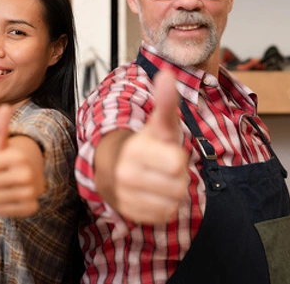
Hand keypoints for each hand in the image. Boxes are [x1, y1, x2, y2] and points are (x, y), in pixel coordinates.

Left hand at [0, 104, 45, 216]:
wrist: (35, 173)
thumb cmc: (11, 158)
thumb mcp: (3, 144)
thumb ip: (1, 127)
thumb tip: (5, 106)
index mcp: (18, 156)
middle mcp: (26, 174)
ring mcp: (30, 192)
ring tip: (2, 186)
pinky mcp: (31, 207)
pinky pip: (1, 211)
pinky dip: (2, 205)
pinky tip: (10, 196)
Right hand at [112, 71, 188, 223]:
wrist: (110, 166)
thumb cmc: (143, 143)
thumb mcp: (157, 123)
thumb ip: (165, 101)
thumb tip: (167, 74)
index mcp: (135, 150)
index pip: (178, 163)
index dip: (179, 157)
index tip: (167, 152)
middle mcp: (126, 175)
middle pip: (178, 185)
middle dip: (178, 177)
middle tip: (165, 168)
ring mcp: (126, 196)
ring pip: (173, 202)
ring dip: (173, 192)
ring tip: (160, 180)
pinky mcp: (129, 213)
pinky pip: (164, 215)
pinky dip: (165, 207)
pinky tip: (155, 194)